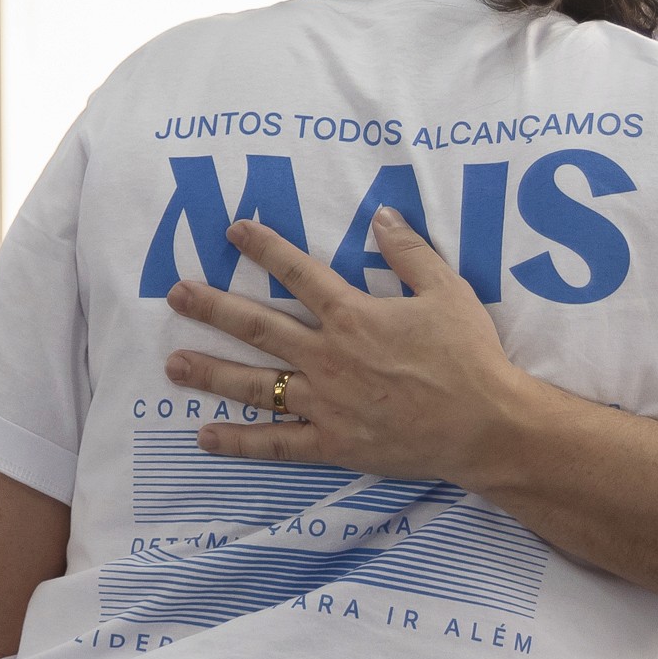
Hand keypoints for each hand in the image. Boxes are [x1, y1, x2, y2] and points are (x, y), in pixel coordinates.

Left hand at [162, 208, 538, 485]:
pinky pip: (278, 444)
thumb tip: (381, 214)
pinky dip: (240, 442)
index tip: (232, 230)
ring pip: (257, 385)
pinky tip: (206, 438)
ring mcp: (326, 403)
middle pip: (259, 327)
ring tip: (173, 365)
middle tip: (175, 295)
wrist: (485, 425)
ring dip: (212, 374)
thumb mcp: (447, 291)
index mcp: (352, 316)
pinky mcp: (332, 444)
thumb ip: (410, 253)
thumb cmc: (469, 356)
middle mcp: (328, 356)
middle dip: (213, 308)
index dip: (264, 248)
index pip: (297, 273)